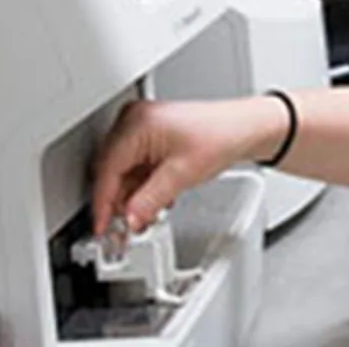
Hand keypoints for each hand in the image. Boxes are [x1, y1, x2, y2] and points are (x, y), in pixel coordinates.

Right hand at [90, 97, 285, 234]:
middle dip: (119, 202)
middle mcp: (134, 120)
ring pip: (124, 170)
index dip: (103, 203)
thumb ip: (149, 201)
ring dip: (133, 196)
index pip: (107, 169)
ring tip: (145, 217)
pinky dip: (142, 185)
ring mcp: (142, 126)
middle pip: (112, 170)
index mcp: (136, 123)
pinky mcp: (151, 134)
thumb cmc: (222, 136)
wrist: (246, 127)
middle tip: (123, 229)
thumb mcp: (181, 176)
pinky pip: (136, 164)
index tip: (102, 227)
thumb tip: (129, 220)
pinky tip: (154, 201)